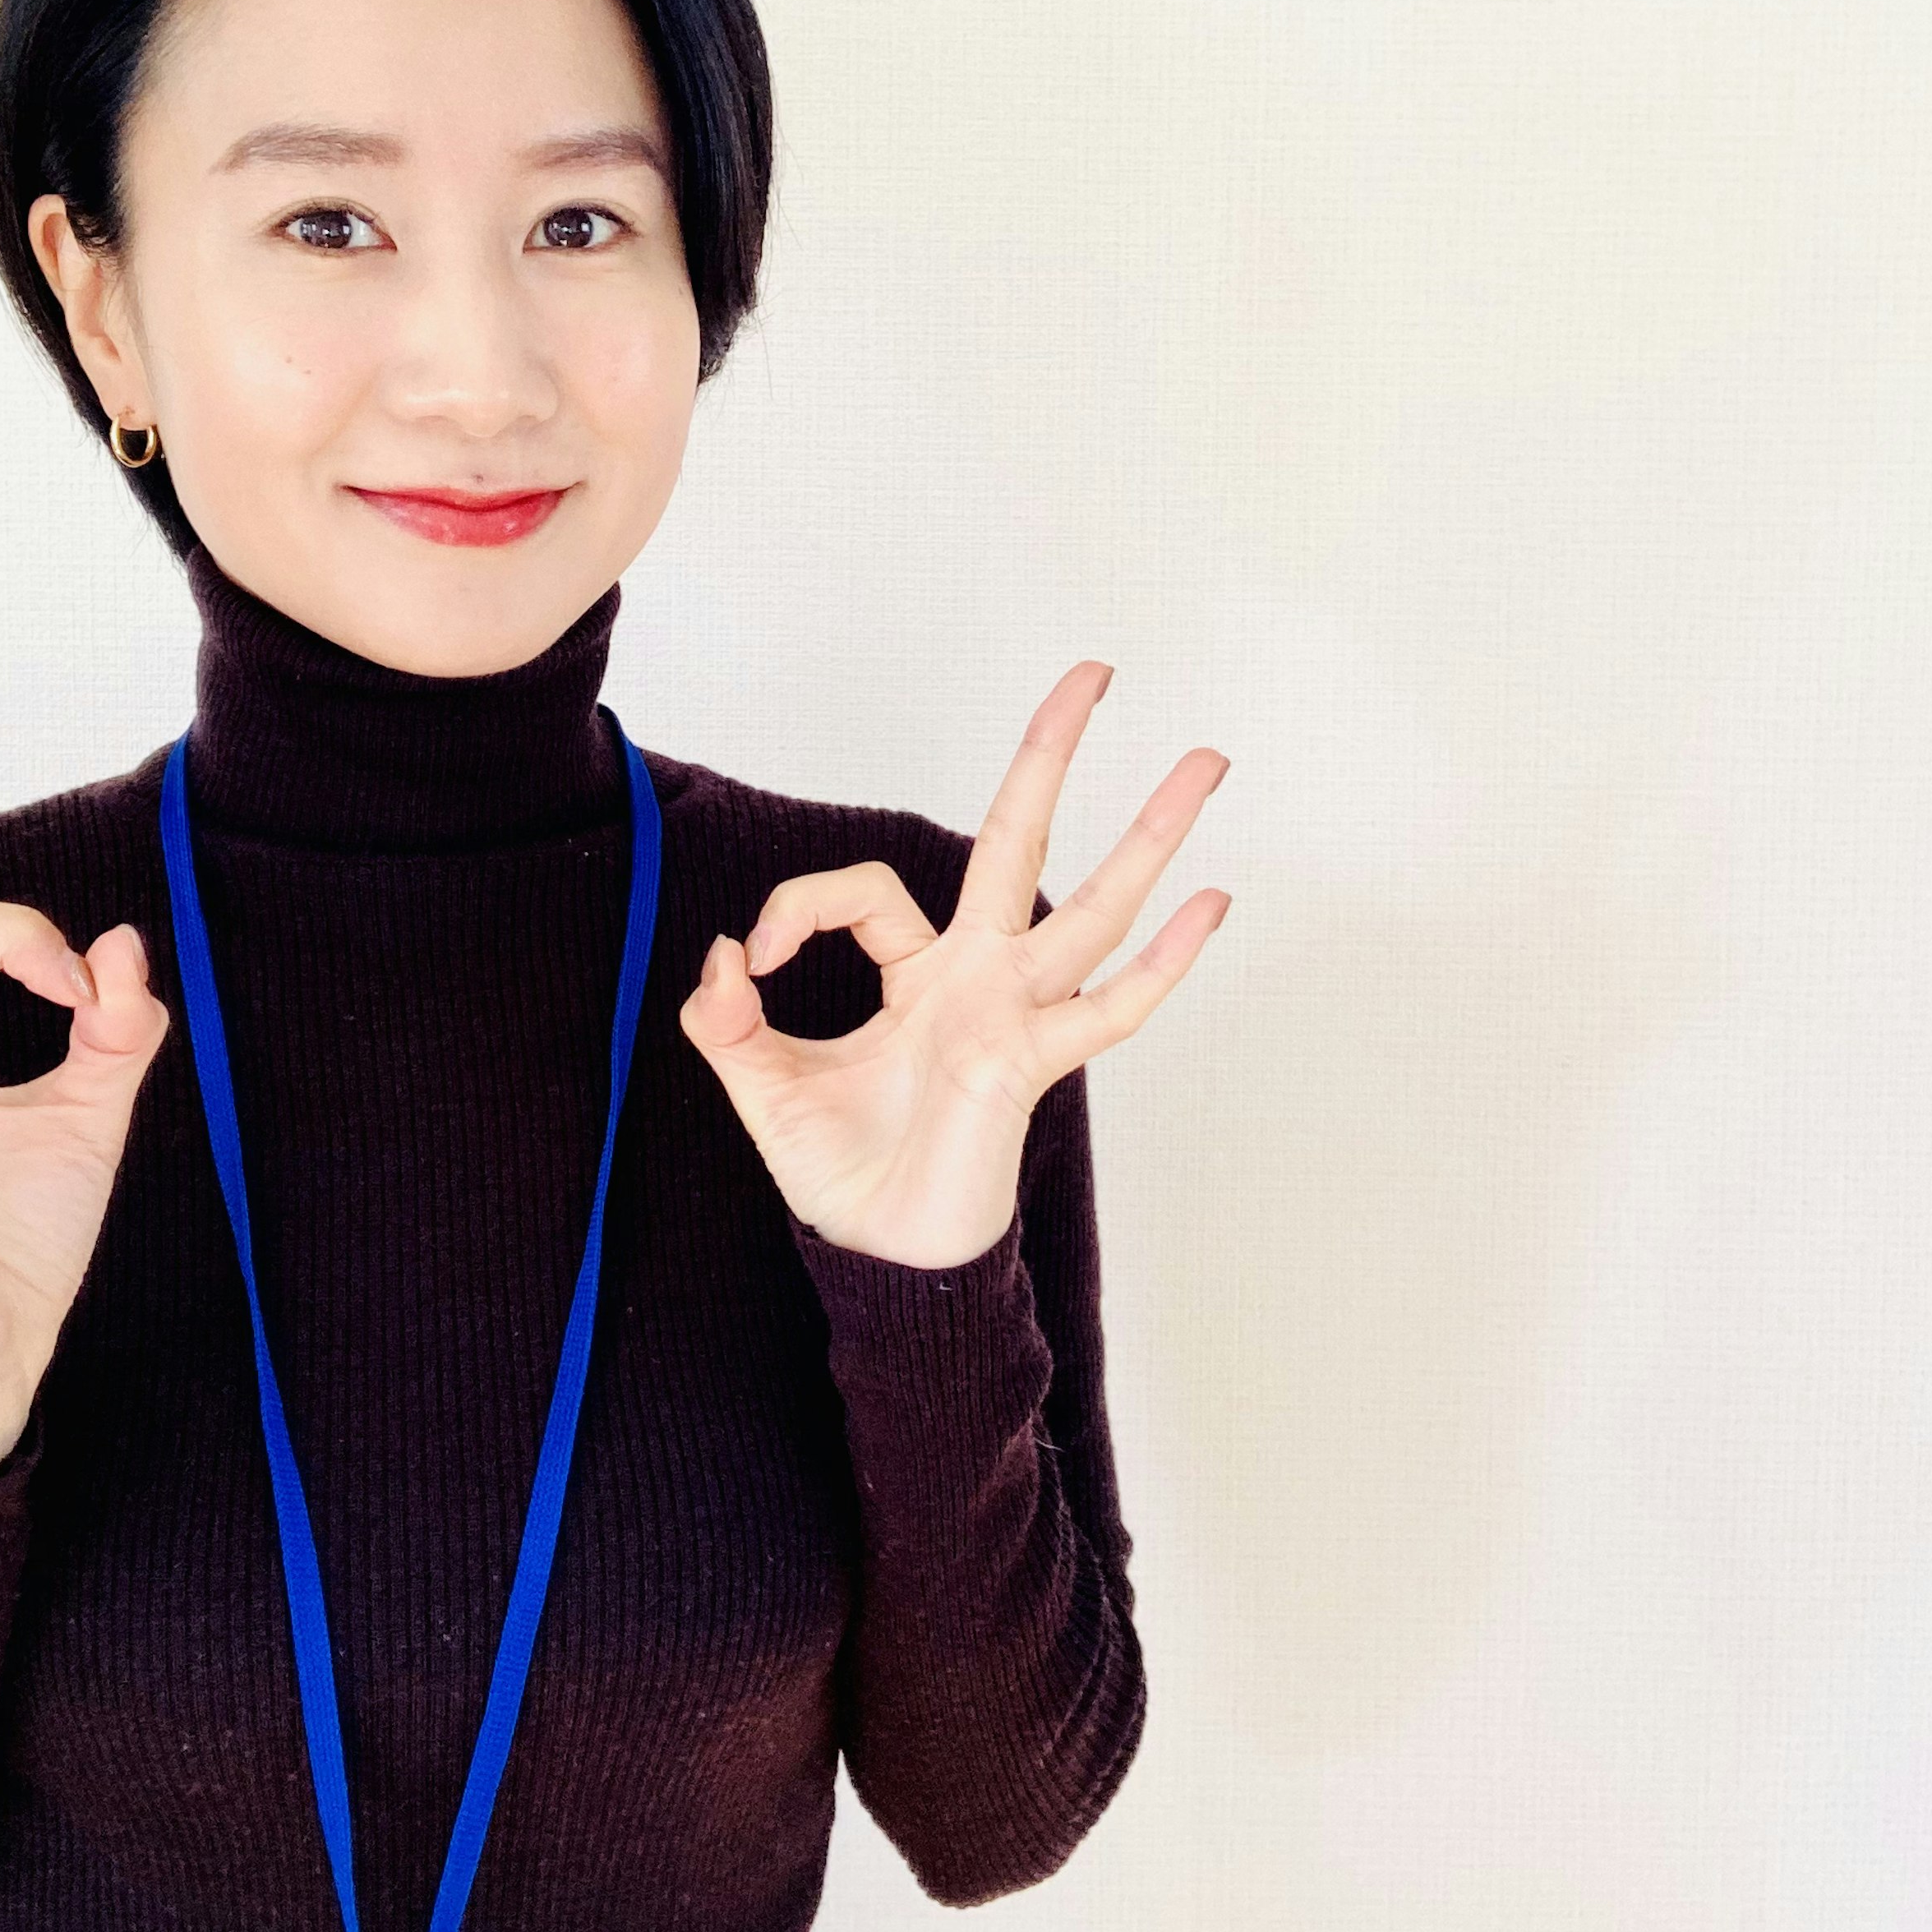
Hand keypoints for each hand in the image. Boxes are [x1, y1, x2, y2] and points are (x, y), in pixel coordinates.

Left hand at [679, 661, 1229, 1269]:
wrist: (882, 1260)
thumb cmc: (841, 1175)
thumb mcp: (762, 1087)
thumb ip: (727, 1023)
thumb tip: (720, 959)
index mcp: (917, 973)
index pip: (867, 894)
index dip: (799, 909)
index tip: (751, 962)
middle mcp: (978, 978)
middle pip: (1018, 841)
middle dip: (1051, 755)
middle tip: (1095, 671)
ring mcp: (1017, 1015)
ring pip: (1093, 906)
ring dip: (1150, 833)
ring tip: (1206, 760)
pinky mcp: (1035, 1065)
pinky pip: (1111, 1009)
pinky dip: (1162, 961)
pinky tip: (1211, 905)